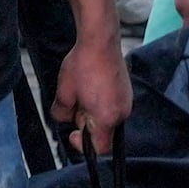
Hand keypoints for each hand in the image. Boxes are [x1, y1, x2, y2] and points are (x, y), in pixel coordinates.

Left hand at [54, 26, 131, 158]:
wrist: (100, 40)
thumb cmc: (83, 65)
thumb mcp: (64, 93)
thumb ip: (61, 114)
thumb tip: (64, 118)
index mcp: (107, 118)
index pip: (100, 148)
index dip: (84, 145)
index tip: (74, 133)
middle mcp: (122, 112)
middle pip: (103, 132)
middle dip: (86, 122)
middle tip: (75, 103)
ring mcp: (126, 101)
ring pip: (106, 117)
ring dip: (92, 111)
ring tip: (83, 90)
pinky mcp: (126, 91)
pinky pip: (112, 105)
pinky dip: (100, 101)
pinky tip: (92, 85)